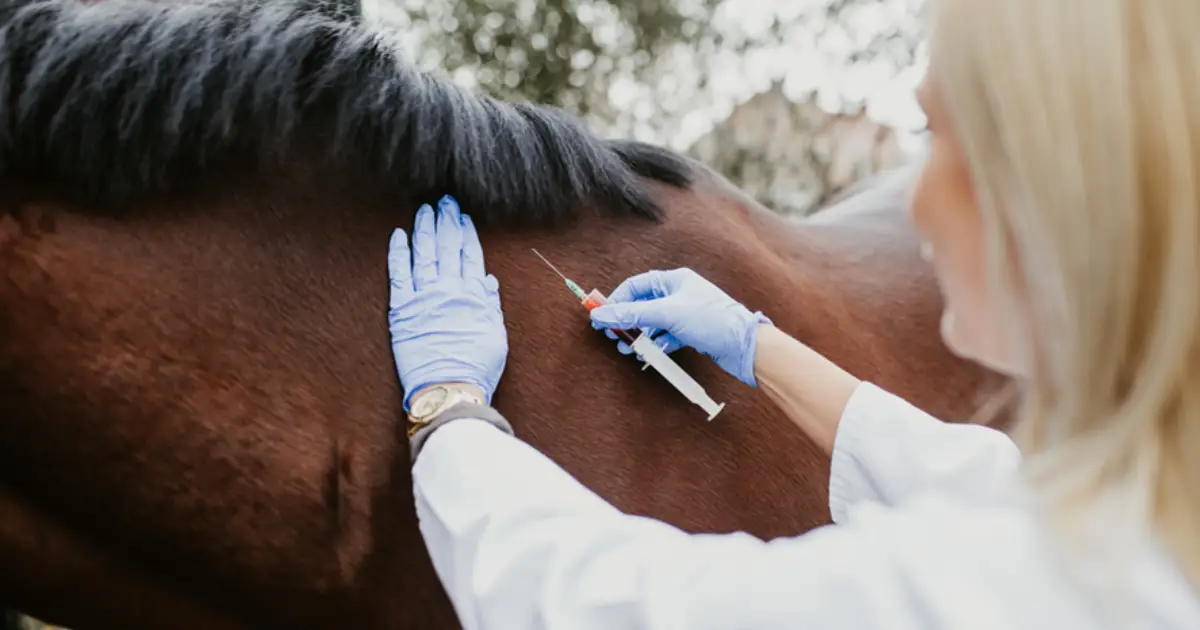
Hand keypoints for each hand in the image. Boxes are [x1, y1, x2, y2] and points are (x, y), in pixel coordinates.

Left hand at [388, 195, 506, 409]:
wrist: (449, 387)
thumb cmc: (476, 367)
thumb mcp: (496, 335)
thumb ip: (490, 305)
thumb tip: (487, 281)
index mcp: (474, 296)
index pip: (471, 256)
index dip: (467, 233)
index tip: (464, 217)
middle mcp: (449, 290)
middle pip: (448, 248)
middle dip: (447, 222)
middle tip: (445, 202)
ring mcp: (424, 297)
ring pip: (425, 254)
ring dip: (426, 229)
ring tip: (426, 210)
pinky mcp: (402, 309)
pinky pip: (399, 274)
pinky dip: (399, 252)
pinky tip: (399, 235)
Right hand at [588, 268, 770, 385]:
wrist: (745, 346)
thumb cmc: (712, 321)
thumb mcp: (668, 314)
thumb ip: (633, 314)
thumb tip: (602, 314)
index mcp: (674, 280)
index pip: (635, 286)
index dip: (616, 301)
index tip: (600, 318)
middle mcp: (679, 294)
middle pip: (641, 305)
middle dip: (626, 322)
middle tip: (613, 337)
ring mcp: (685, 313)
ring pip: (653, 323)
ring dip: (639, 337)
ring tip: (629, 350)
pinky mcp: (691, 332)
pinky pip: (665, 336)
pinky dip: (655, 345)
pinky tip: (650, 355)